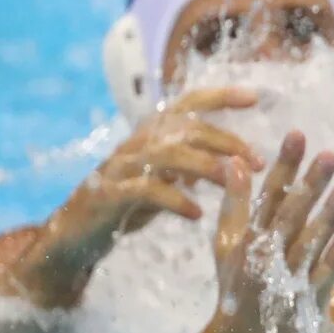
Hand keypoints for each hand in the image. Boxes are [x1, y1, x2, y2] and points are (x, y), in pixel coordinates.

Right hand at [16, 87, 264, 306]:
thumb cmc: (125, 205)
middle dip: (226, 140)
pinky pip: (144, 190)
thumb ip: (189, 167)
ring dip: (206, 165)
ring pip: (166, 153)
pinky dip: (174, 199)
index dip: (219, 96)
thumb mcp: (163, 180)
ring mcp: (118, 167)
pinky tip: (197, 213)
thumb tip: (229, 160)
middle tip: (259, 161)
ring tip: (233, 181)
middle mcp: (134, 143)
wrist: (75, 236)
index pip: (186, 104)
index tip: (254, 97)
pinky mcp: (107, 194)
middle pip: (185, 128)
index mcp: (150, 135)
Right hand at [180, 131, 333, 332]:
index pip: (268, 195)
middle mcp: (264, 256)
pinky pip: (319, 279)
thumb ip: (235, 204)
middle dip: (309, 184)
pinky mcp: (302, 304)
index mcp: (248, 237)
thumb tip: (237, 161)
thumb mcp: (228, 245)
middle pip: (290, 215)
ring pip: (306, 244)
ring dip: (325, 218)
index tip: (298, 134)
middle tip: (330, 154)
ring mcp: (283, 280)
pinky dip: (332, 260)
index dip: (284, 166)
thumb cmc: (236, 290)